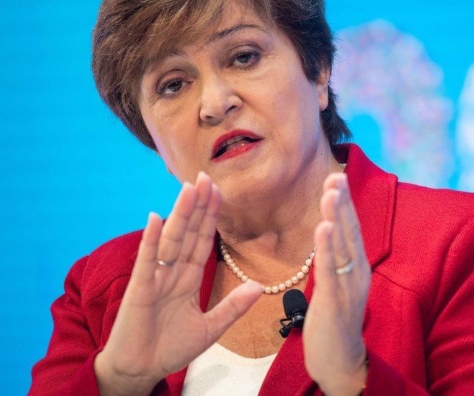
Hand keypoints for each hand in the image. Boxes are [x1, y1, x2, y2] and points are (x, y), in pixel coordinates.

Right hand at [94, 172, 262, 394]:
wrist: (141, 370)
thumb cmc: (170, 348)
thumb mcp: (211, 328)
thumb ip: (234, 306)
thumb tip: (259, 285)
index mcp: (188, 278)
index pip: (203, 241)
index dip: (211, 217)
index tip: (219, 192)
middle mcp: (172, 272)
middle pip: (188, 232)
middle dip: (198, 206)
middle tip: (206, 177)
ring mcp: (155, 278)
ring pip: (171, 240)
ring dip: (180, 214)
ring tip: (189, 188)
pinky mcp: (139, 289)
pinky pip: (146, 261)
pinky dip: (150, 240)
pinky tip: (155, 218)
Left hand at [304, 173, 370, 395]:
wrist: (341, 362)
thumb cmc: (335, 324)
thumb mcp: (337, 285)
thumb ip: (336, 261)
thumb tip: (330, 235)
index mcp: (356, 268)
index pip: (350, 230)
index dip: (344, 204)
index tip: (335, 178)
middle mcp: (358, 273)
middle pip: (350, 231)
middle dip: (342, 202)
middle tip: (334, 175)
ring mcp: (349, 287)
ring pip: (342, 246)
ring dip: (337, 216)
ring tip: (331, 191)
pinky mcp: (336, 302)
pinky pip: (331, 270)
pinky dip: (327, 247)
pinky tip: (324, 227)